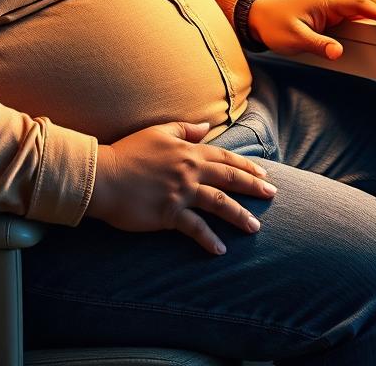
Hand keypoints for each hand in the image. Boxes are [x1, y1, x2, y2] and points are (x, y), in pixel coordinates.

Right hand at [85, 120, 275, 254]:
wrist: (103, 175)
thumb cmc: (127, 152)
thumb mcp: (157, 132)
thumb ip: (184, 129)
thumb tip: (206, 127)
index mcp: (187, 151)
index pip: (224, 158)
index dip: (246, 166)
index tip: (263, 174)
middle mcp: (189, 170)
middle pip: (229, 179)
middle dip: (254, 186)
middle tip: (272, 195)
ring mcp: (181, 192)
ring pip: (219, 203)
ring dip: (239, 216)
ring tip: (255, 227)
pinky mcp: (169, 213)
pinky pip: (195, 228)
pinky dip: (209, 239)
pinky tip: (221, 249)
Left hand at [248, 0, 375, 59]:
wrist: (257, 17)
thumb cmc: (272, 24)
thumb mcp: (293, 38)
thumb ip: (317, 44)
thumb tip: (338, 51)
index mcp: (324, 2)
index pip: (359, 3)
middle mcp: (330, 1)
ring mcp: (329, 5)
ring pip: (362, 0)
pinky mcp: (328, 12)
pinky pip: (354, 8)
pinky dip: (370, 11)